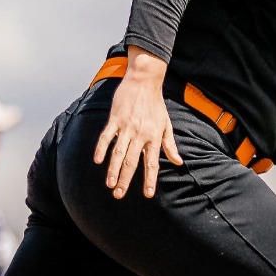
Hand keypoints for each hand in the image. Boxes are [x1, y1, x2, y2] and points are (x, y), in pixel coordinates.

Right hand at [93, 47, 181, 198]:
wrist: (144, 80)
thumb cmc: (156, 104)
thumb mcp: (167, 124)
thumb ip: (170, 145)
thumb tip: (178, 162)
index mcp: (154, 137)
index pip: (152, 163)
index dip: (150, 179)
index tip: (148, 194)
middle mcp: (141, 134)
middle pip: (132, 162)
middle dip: (125, 180)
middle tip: (119, 195)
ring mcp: (127, 126)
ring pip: (118, 153)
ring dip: (113, 169)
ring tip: (109, 184)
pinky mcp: (115, 119)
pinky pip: (106, 136)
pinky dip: (101, 148)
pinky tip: (97, 161)